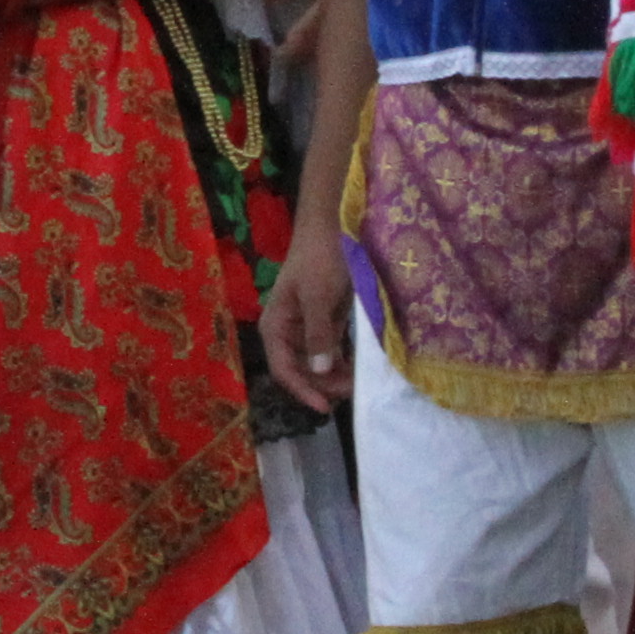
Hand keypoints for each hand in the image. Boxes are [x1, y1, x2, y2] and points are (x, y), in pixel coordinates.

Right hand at [259, 218, 354, 414]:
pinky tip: (357, 369)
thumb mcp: (319, 297)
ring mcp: (305, 329)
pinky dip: (341, 362)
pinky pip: (329, 352)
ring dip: (334, 377)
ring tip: (358, 383)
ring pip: (316, 365)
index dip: (303, 390)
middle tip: (354, 390)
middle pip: (300, 372)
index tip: (327, 407)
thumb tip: (320, 371)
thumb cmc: (319, 258)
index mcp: (275, 327)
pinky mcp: (323, 323)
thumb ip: (318, 334)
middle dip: (324, 385)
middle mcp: (286, 333)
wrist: (331, 226)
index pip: (284, 370)